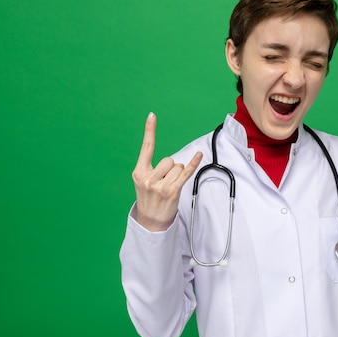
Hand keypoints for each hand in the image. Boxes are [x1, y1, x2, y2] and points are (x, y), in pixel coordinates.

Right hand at [132, 112, 202, 231]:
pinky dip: (193, 164)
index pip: (146, 148)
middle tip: (164, 182)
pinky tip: (199, 155)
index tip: (152, 115)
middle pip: (168, 159)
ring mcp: (160, 186)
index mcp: (139, 172)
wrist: (150, 221)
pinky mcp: (172, 191)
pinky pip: (186, 173)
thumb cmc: (149, 198)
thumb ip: (151, 168)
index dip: (150, 130)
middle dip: (170, 168)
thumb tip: (172, 161)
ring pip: (177, 167)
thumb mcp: (142, 181)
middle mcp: (148, 178)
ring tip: (169, 187)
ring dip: (177, 175)